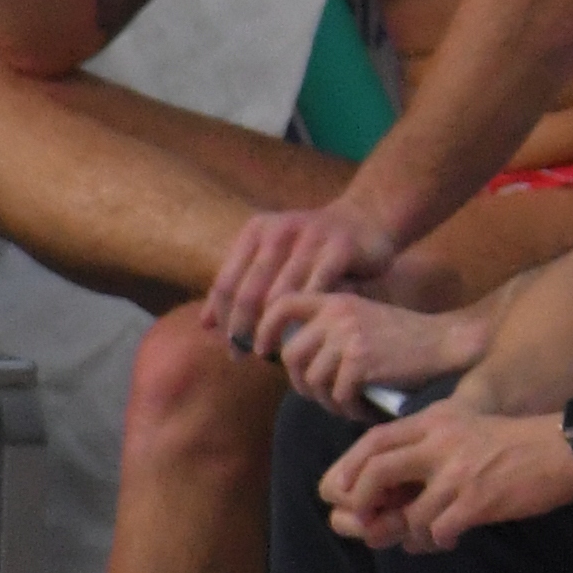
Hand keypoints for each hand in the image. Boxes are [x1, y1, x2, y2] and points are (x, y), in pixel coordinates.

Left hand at [208, 202, 399, 347]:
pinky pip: (317, 289)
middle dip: (244, 329)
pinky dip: (309, 317)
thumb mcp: (272, 255)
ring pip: (281, 295)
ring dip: (274, 328)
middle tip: (245, 354)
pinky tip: (305, 336)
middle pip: (249, 292)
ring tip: (272, 351)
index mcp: (256, 230)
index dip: (224, 319)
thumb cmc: (313, 247)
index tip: (228, 346)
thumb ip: (241, 285)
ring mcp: (311, 236)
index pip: (226, 283)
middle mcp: (279, 230)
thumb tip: (206, 325)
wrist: (366, 217)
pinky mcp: (341, 247)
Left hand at [270, 290, 489, 414]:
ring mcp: (348, 338)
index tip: (264, 349)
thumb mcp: (364, 317)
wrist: (448, 344)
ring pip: (313, 381)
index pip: (283, 304)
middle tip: (322, 396)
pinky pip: (338, 395)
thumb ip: (330, 328)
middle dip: (301, 383)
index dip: (265, 328)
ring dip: (328, 402)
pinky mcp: (361, 362)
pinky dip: (348, 409)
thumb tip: (289, 354)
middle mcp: (338, 315)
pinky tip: (363, 410)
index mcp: (336, 300)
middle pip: (292, 356)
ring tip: (348, 406)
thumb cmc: (407, 338)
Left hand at [321, 406, 572, 552]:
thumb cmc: (516, 441)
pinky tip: (450, 540)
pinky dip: (437, 541)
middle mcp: (442, 441)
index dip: (348, 470)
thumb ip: (426, 444)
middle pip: (377, 472)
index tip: (343, 494)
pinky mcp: (480, 499)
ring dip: (411, 532)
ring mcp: (460, 471)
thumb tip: (383, 482)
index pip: (373, 442)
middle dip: (362, 502)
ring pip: (410, 513)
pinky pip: (439, 530)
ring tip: (426, 536)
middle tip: (368, 522)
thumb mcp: (465, 425)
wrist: (568, 448)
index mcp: (435, 420)